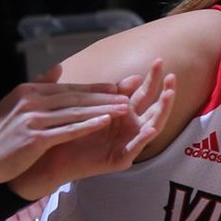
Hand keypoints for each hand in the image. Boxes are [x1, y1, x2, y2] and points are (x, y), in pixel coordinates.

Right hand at [0, 65, 137, 191]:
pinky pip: (68, 130)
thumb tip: (58, 67)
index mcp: (28, 91)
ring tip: (124, 108)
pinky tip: (105, 123)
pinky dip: (88, 125)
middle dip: (104, 96)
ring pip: (75, 112)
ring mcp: (32, 119)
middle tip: (127, 95)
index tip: (116, 87)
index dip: (94, 87)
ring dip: (102, 109)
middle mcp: (30, 101)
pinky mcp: (35, 138)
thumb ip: (39, 86)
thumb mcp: (16, 104)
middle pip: (75, 97)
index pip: (68, 87)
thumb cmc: (2, 135)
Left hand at [10, 61, 175, 199]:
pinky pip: (134, 149)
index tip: (159, 60)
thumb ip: (102, 89)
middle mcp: (128, 128)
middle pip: (154, 108)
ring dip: (162, 112)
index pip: (143, 92)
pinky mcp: (118, 159)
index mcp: (121, 113)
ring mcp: (125, 144)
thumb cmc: (65, 129)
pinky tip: (150, 127)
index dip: (152, 78)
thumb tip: (127, 74)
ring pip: (152, 127)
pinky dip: (143, 139)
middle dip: (165, 92)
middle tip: (173, 77)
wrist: (47, 156)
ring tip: (169, 96)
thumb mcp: (86, 103)